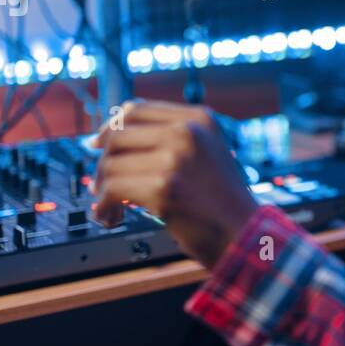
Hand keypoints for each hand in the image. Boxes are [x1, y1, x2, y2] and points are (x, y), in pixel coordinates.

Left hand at [90, 100, 258, 266]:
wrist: (246, 236)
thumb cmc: (224, 203)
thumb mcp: (208, 154)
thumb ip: (172, 140)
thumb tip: (110, 136)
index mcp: (199, 119)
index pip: (137, 109)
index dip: (111, 127)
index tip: (99, 145)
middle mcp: (187, 132)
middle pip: (117, 136)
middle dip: (104, 163)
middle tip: (104, 186)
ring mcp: (175, 158)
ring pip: (110, 164)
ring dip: (103, 190)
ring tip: (112, 208)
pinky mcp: (163, 187)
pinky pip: (112, 189)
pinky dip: (104, 207)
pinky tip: (112, 217)